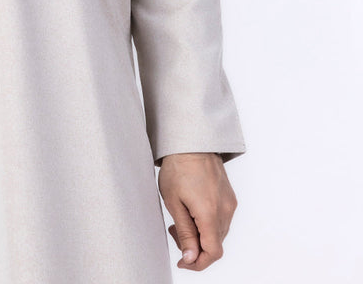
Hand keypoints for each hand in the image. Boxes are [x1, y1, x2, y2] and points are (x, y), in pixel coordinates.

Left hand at [157, 152, 236, 271]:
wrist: (191, 142)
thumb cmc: (178, 168)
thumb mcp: (174, 202)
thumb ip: (185, 233)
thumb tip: (191, 258)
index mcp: (210, 214)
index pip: (212, 253)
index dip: (198, 263)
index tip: (183, 260)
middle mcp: (225, 211)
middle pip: (215, 244)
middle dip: (195, 247)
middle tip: (175, 232)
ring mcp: (230, 203)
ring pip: (218, 233)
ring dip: (201, 235)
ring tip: (181, 219)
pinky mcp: (230, 197)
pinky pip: (221, 220)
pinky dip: (207, 223)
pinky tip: (192, 211)